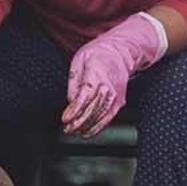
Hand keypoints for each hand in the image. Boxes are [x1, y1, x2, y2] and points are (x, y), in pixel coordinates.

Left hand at [62, 12, 166, 136]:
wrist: (120, 52)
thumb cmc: (97, 55)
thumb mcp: (79, 60)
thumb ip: (74, 81)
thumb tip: (70, 101)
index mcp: (97, 73)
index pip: (86, 95)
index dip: (75, 109)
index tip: (65, 119)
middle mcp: (109, 86)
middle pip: (94, 108)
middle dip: (79, 121)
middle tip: (67, 128)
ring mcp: (116, 95)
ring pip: (101, 115)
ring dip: (87, 126)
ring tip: (74, 132)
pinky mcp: (119, 101)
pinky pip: (109, 117)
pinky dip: (98, 127)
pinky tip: (87, 133)